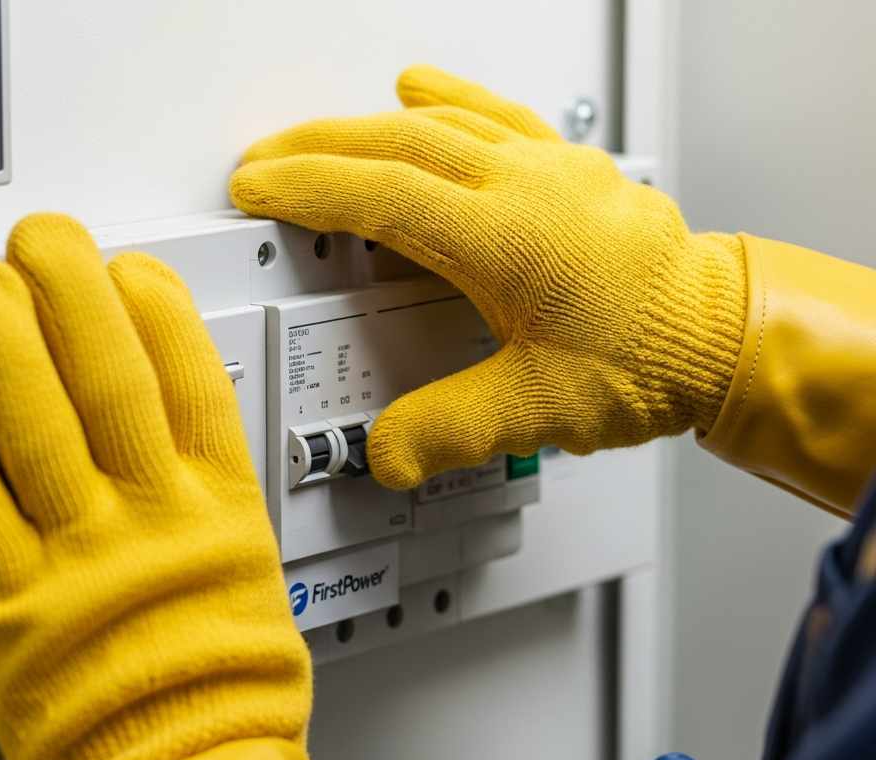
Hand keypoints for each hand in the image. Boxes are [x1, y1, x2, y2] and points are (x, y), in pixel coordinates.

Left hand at [0, 214, 310, 759]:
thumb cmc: (227, 701)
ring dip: (2, 338)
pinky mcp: (10, 603)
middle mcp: (154, 521)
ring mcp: (82, 556)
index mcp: (221, 514)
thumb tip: (179, 459)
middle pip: (109, 377)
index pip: (191, 383)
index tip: (131, 273)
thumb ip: (212, 515)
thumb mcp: (255, 585)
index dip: (157, 313)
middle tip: (44, 244)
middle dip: (72, 293)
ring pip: (37, 419)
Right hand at [231, 65, 746, 488]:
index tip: (257, 185)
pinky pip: (492, 116)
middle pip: (395, 144)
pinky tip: (422, 90)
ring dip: (367, 125)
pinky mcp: (567, 171)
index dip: (307, 188)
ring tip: (319, 134)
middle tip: (264, 159)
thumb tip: (388, 452)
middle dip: (317, 149)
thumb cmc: (647, 357)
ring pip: (438, 123)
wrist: (719, 334)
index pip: (380, 195)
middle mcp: (525, 186)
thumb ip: (450, 429)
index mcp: (504, 236)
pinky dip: (445, 102)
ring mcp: (549, 169)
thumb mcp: (537, 409)